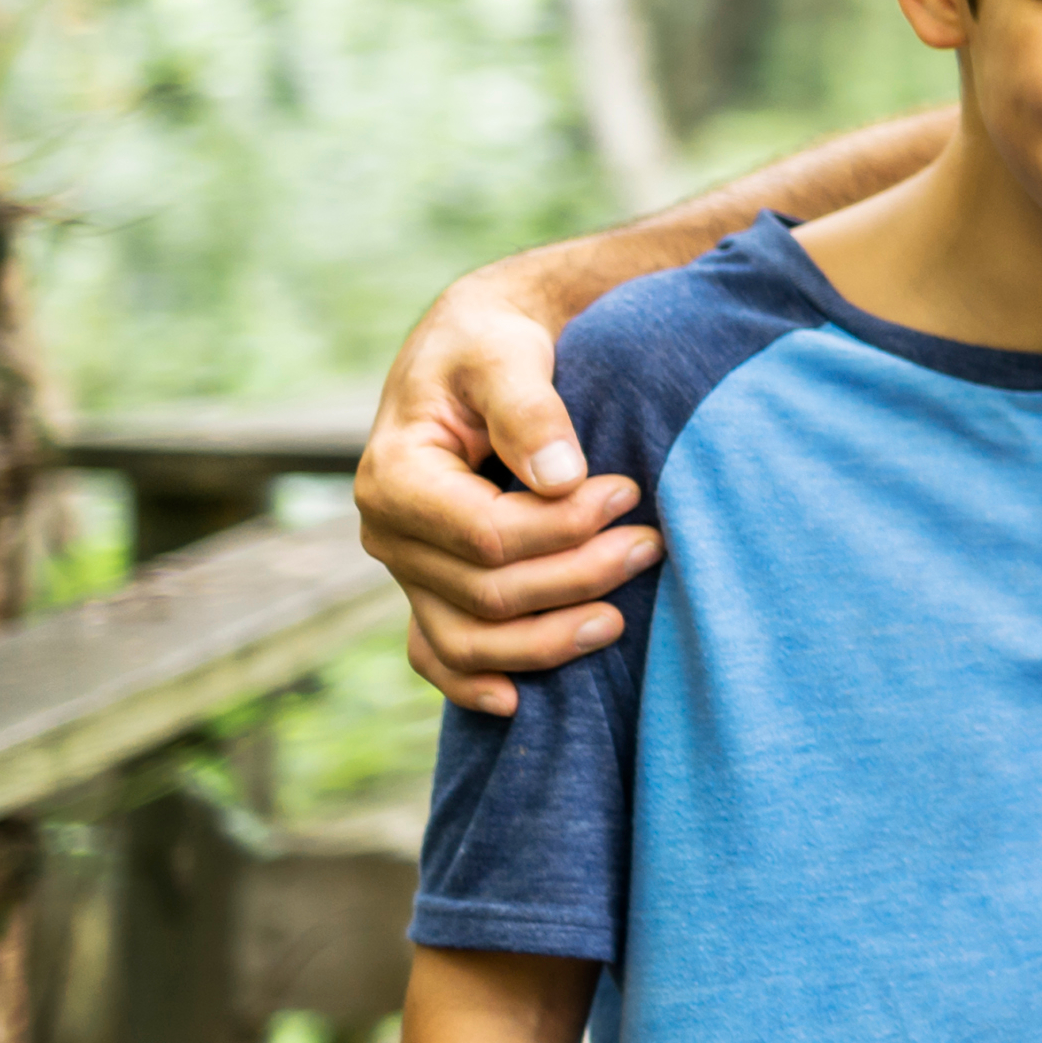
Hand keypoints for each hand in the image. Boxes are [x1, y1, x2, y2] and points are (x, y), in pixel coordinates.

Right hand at [359, 266, 655, 717]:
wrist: (482, 348)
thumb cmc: (493, 341)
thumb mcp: (505, 350)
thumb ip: (529, 407)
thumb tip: (560, 476)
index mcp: (394, 475)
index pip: (485, 535)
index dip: (563, 527)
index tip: (629, 493)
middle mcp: (389, 533)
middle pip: (488, 591)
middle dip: (578, 576)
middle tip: (652, 542)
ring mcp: (409, 568)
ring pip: (469, 638)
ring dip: (547, 640)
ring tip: (621, 621)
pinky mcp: (431, 586)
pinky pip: (439, 653)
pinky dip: (473, 682)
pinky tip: (519, 701)